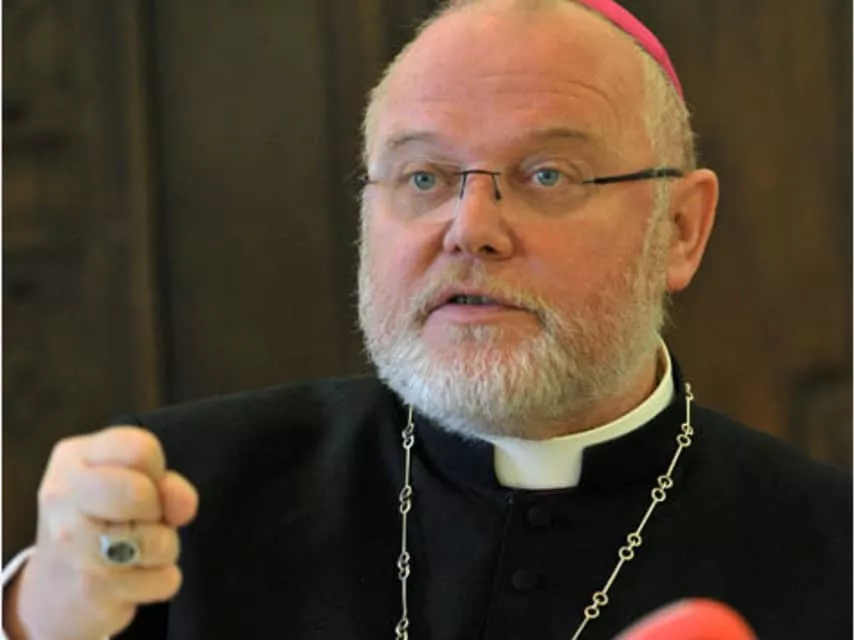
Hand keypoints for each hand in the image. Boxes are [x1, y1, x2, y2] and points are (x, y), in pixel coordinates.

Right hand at [5, 427, 198, 639]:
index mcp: (73, 458)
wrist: (56, 587)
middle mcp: (63, 496)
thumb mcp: (132, 485)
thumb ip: (164, 482)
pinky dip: (161, 580)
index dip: (157, 469)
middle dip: (159, 510)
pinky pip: (163, 580)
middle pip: (141, 493)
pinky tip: (134, 577)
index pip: (141, 448)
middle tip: (141, 520)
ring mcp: (72, 545)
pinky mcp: (90, 589)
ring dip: (165, 549)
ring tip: (140, 550)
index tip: (143, 484)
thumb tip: (184, 504)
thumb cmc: (103, 521)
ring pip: (158, 542)